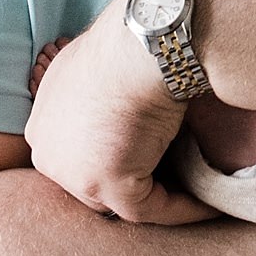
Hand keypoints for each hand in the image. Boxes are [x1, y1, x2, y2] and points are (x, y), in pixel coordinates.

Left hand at [24, 0, 217, 224]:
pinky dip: (184, 208)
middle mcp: (48, 154)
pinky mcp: (108, 186)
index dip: (119, 164)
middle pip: (97, 187)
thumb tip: (123, 119)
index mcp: (43, 125)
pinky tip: (212, 205)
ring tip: (202, 196)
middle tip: (182, 185)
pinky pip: (152, 210)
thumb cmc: (126, 47)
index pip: (80, 159)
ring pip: (125, 201)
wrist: (141, 44)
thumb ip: (96, 103)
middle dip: (139, 186)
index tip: (156, 165)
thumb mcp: (96, 73)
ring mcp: (73, 174)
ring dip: (164, 199)